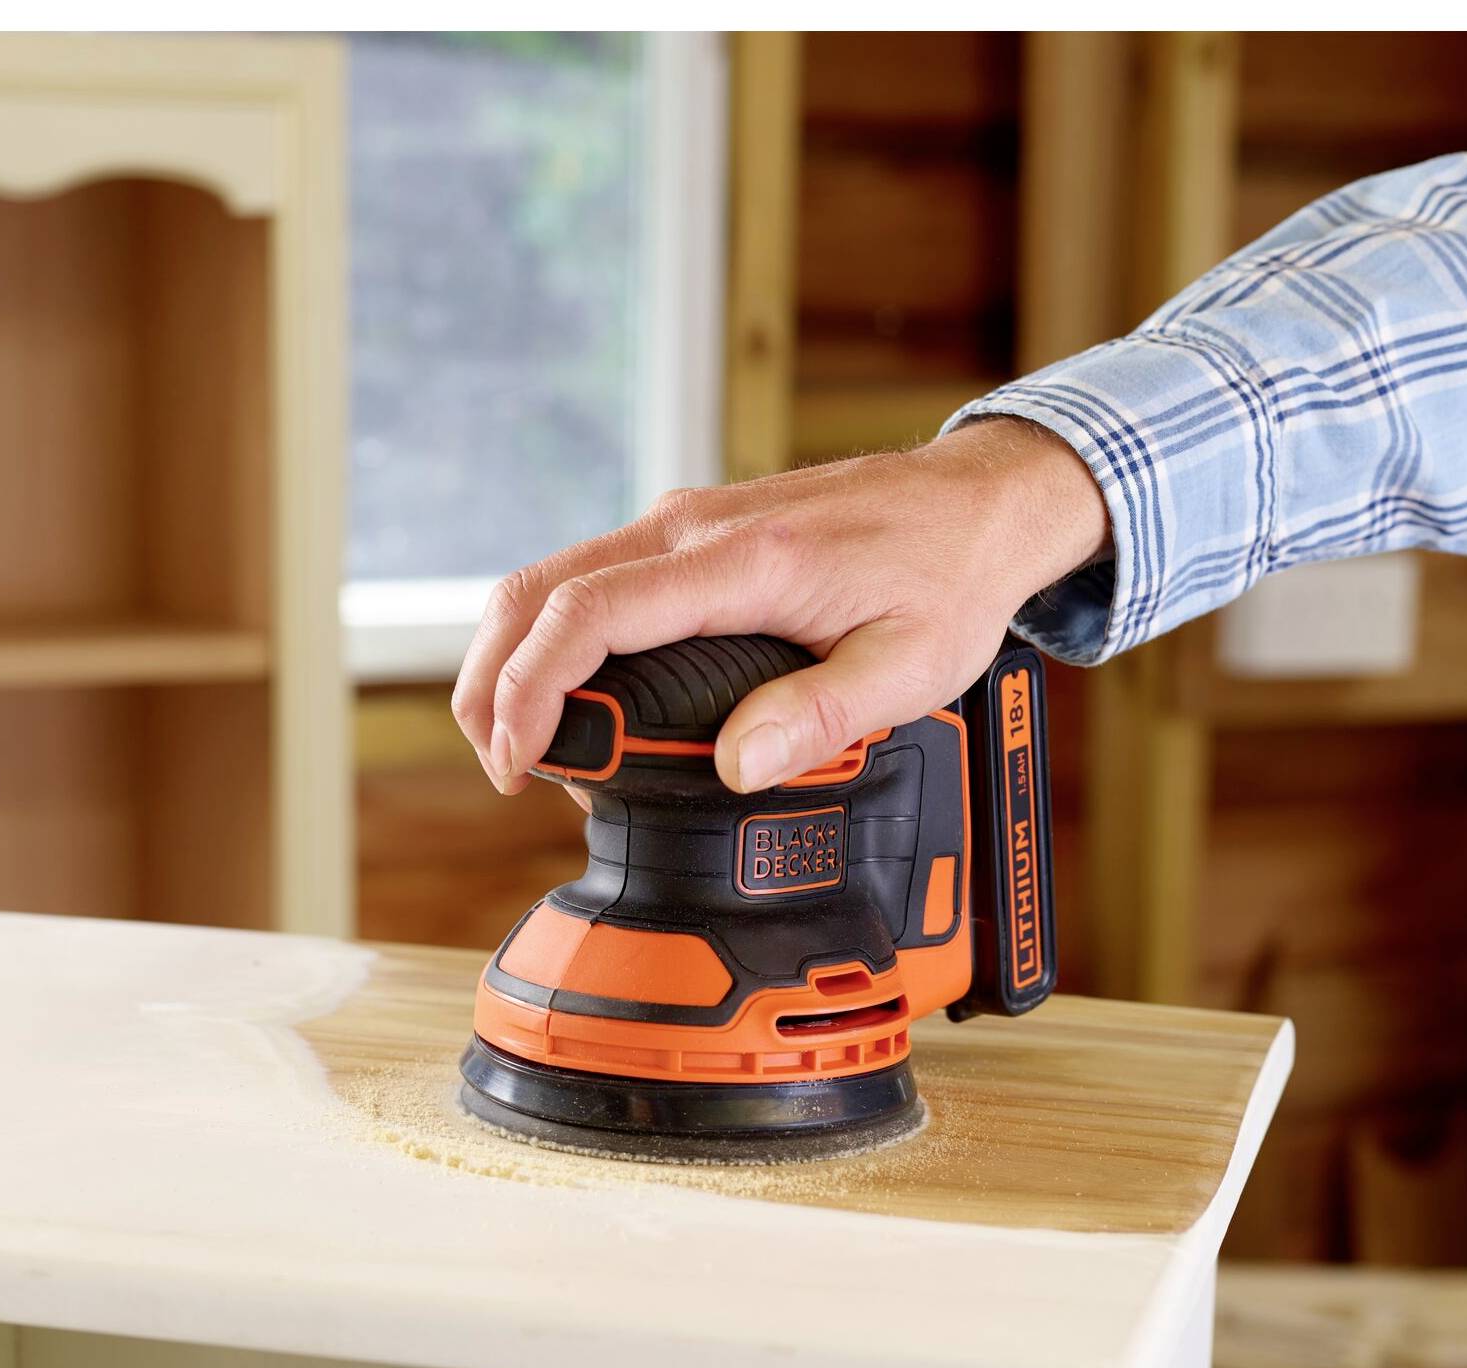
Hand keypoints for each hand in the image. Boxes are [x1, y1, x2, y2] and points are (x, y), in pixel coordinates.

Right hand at [450, 417, 1108, 794]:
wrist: (976, 500)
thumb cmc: (947, 578)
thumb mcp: (910, 666)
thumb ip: (822, 715)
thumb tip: (734, 768)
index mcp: (741, 560)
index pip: (589, 613)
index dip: (530, 689)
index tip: (519, 759)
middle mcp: (692, 527)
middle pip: (535, 590)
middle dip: (491, 681)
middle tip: (503, 768)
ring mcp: (682, 522)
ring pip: (551, 580)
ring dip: (514, 659)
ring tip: (527, 748)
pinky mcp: (687, 533)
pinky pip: (592, 579)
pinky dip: (556, 638)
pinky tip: (576, 701)